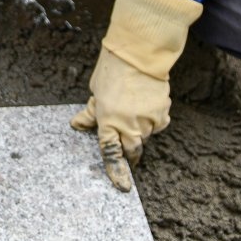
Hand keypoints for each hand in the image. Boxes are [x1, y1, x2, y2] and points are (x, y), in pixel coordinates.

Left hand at [71, 48, 170, 191]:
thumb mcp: (96, 92)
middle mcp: (128, 125)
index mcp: (108, 121)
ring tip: (134, 109)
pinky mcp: (163, 113)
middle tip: (127, 142)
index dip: (117, 172)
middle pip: (132, 150)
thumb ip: (91, 114)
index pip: (111, 153)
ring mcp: (147, 120)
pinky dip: (153, 120)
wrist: (138, 54)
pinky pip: (158, 125)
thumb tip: (77, 125)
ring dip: (140, 130)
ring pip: (145, 136)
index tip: (123, 187)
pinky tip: (147, 105)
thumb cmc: (112, 70)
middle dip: (130, 152)